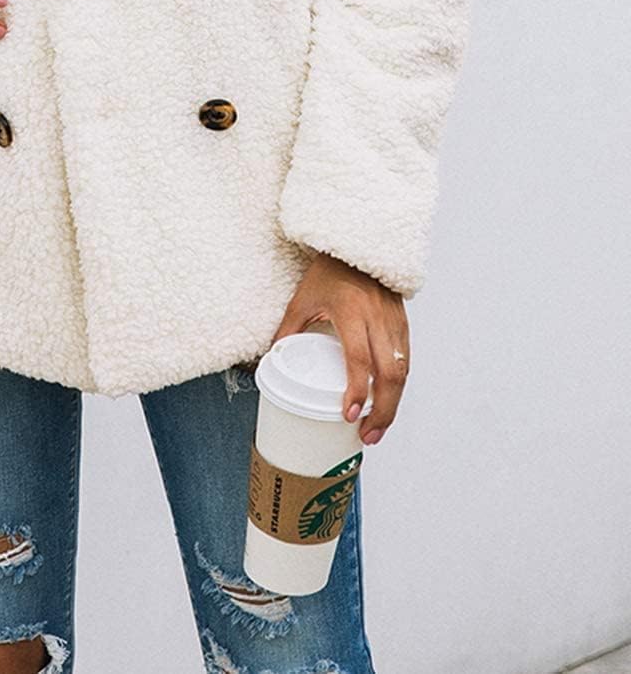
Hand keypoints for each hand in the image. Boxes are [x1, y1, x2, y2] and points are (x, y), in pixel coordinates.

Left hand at [267, 252, 409, 447]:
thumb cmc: (329, 270)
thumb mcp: (303, 297)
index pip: (359, 358)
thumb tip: (272, 358)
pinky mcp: (403, 324)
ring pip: (402, 371)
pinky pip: (406, 361)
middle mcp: (377, 319)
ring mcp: (394, 322)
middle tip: (368, 435)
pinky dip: (398, 386)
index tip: (348, 415)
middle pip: (389, 374)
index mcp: (351, 311)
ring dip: (393, 404)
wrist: (359, 244)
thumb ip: (288, 328)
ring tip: (377, 427)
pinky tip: (387, 402)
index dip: (355, 390)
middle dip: (382, 411)